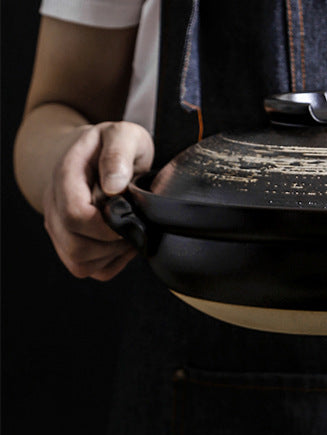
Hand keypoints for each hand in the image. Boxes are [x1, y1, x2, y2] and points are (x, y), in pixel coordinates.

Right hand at [42, 121, 153, 280]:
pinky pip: (90, 270)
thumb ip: (119, 153)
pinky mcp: (71, 245)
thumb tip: (114, 187)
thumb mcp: (123, 134)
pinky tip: (120, 242)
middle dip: (113, 243)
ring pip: (81, 263)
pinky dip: (111, 263)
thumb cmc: (108, 145)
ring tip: (126, 230)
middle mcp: (55, 207)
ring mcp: (60, 229)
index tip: (128, 215)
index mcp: (65, 177)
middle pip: (77, 247)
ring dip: (111, 254)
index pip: (76, 215)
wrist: (90, 153)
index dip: (108, 225)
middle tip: (132, 224)